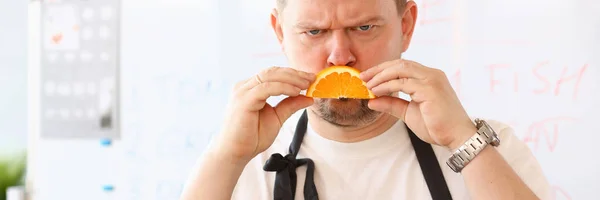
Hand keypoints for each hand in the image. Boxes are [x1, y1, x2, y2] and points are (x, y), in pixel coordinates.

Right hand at [212, 66, 314, 162]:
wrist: (235, 153)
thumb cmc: (252, 137)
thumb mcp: (277, 118)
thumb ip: (290, 106)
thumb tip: (309, 97)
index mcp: (251, 88)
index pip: (274, 74)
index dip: (293, 74)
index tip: (311, 78)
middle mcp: (245, 86)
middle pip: (272, 71)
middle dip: (294, 73)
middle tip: (312, 78)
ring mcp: (243, 92)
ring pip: (269, 76)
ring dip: (291, 78)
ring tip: (307, 84)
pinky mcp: (243, 100)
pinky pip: (266, 88)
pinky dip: (283, 88)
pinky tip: (295, 92)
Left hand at [360, 59, 475, 150]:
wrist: (457, 137)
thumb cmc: (437, 126)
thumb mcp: (409, 113)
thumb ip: (392, 105)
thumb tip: (371, 101)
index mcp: (429, 77)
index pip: (403, 66)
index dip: (383, 70)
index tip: (367, 77)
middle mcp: (432, 74)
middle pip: (400, 63)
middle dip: (378, 69)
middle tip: (362, 78)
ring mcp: (432, 79)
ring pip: (400, 69)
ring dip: (381, 76)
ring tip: (367, 85)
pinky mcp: (430, 89)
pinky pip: (403, 83)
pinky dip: (387, 86)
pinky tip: (377, 92)